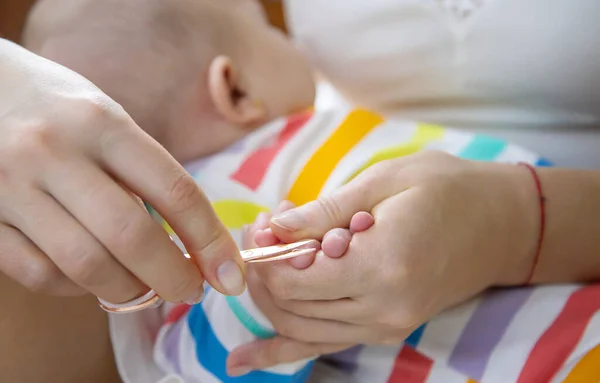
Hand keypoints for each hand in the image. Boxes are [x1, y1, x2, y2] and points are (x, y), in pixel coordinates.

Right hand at [0, 40, 243, 303]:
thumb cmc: (55, 106)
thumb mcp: (105, 118)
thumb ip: (141, 171)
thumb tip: (188, 241)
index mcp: (102, 123)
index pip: (174, 191)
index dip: (211, 241)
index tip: (232, 275)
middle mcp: (55, 152)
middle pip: (131, 236)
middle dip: (173, 277)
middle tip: (192, 291)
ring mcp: (11, 186)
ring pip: (84, 264)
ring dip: (128, 290)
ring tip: (145, 289)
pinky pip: (39, 273)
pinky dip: (77, 288)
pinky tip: (92, 279)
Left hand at [228, 151, 538, 370]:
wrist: (503, 224)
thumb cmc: (448, 190)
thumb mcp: (383, 182)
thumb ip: (324, 212)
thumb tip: (274, 229)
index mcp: (382, 267)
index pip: (292, 279)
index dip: (263, 252)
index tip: (263, 222)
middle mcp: (383, 309)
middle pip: (290, 307)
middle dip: (262, 270)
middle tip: (262, 231)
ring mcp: (387, 326)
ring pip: (301, 329)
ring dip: (272, 296)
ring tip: (269, 254)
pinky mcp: (387, 329)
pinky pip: (324, 345)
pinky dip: (281, 352)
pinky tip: (244, 362)